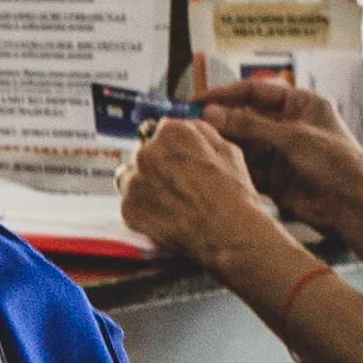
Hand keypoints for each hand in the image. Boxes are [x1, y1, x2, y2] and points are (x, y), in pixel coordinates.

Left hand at [117, 115, 283, 268]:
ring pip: (132, 177)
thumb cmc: (234, 196)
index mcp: (172, 132)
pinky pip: (130, 203)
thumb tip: (189, 127)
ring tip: (171, 201)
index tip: (178, 159)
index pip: (161, 130)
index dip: (173, 147)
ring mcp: (134, 181)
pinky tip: (165, 215)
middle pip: (145, 153)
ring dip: (146, 185)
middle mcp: (147, 153)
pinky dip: (143, 209)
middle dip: (159, 165)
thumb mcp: (228, 150)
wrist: (229, 234)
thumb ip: (202, 133)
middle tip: (179, 184)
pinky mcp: (128, 209)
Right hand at [199, 75, 362, 249]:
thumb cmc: (342, 165)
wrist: (352, 206)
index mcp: (301, 105)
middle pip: (245, 118)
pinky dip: (231, 166)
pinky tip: (215, 165)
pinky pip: (245, 168)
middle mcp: (289, 127)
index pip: (256, 91)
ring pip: (242, 144)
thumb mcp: (294, 138)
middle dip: (220, 121)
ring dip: (222, 144)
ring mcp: (281, 153)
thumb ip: (252, 126)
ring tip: (198, 144)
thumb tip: (218, 114)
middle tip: (192, 124)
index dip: (226, 94)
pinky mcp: (274, 178)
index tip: (200, 99)